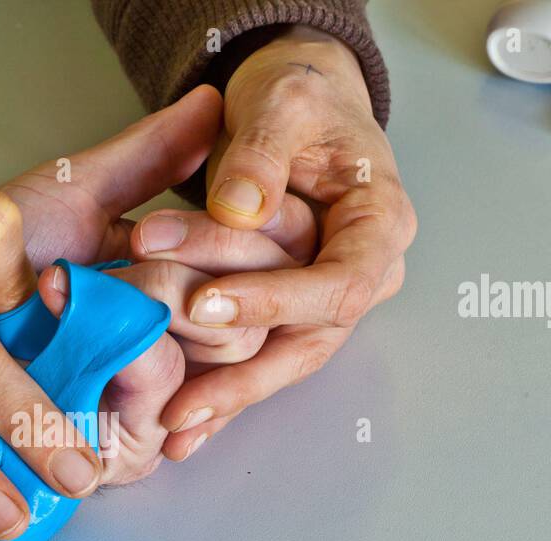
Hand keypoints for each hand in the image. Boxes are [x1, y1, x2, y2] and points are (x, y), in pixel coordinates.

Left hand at [0, 86, 312, 483]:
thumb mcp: (77, 197)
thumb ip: (149, 159)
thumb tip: (214, 105)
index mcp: (196, 295)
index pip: (274, 261)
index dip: (246, 229)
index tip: (183, 207)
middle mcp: (197, 353)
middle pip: (263, 301)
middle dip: (209, 260)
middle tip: (139, 242)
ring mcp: (174, 400)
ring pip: (230, 336)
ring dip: (163, 292)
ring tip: (79, 281)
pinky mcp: (137, 441)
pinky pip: (168, 379)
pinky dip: (125, 336)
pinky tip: (70, 308)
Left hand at [130, 26, 416, 458]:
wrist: (298, 110)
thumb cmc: (299, 100)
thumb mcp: (283, 103)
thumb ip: (263, 152)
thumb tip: (242, 208)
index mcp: (378, 225)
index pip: (337, 282)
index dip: (275, 300)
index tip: (207, 304)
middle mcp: (360, 274)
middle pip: (311, 341)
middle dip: (243, 378)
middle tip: (182, 405)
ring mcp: (323, 301)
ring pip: (281, 362)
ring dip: (226, 399)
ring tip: (172, 430)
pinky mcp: (287, 315)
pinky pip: (257, 360)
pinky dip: (219, 393)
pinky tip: (179, 431)